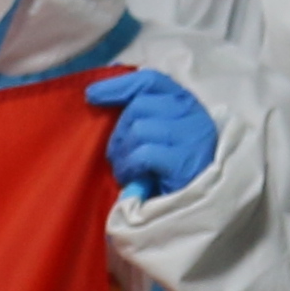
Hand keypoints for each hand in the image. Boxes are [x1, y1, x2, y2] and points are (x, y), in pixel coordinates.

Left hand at [87, 65, 217, 199]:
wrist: (197, 209)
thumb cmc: (170, 171)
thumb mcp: (159, 135)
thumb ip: (142, 115)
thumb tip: (98, 96)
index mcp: (187, 104)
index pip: (151, 80)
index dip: (119, 85)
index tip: (92, 95)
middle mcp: (194, 116)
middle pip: (139, 105)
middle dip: (120, 132)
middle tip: (118, 157)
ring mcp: (193, 138)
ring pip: (139, 129)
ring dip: (123, 153)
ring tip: (127, 170)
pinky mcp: (186, 162)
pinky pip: (143, 153)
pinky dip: (130, 166)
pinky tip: (133, 178)